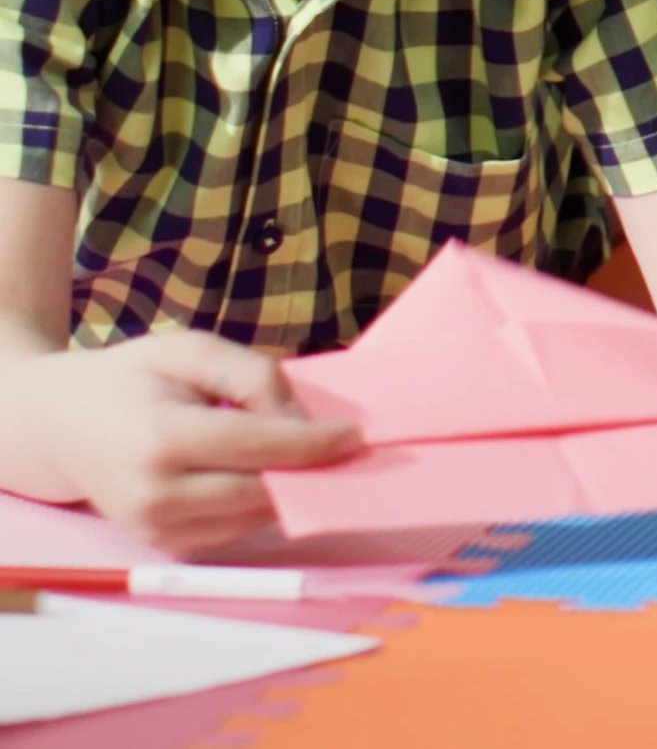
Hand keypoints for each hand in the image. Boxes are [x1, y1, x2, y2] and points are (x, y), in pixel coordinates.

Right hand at [5, 330, 363, 555]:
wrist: (61, 425)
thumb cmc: (133, 378)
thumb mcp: (193, 350)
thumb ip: (253, 375)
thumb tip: (302, 418)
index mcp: (162, 440)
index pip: (256, 448)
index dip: (312, 444)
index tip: (355, 435)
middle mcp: (157, 495)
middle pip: (260, 492)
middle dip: (310, 472)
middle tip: (349, 448)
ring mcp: (157, 529)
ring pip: (252, 519)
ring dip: (290, 491)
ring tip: (315, 458)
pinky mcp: (164, 545)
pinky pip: (233, 532)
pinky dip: (261, 506)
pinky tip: (273, 475)